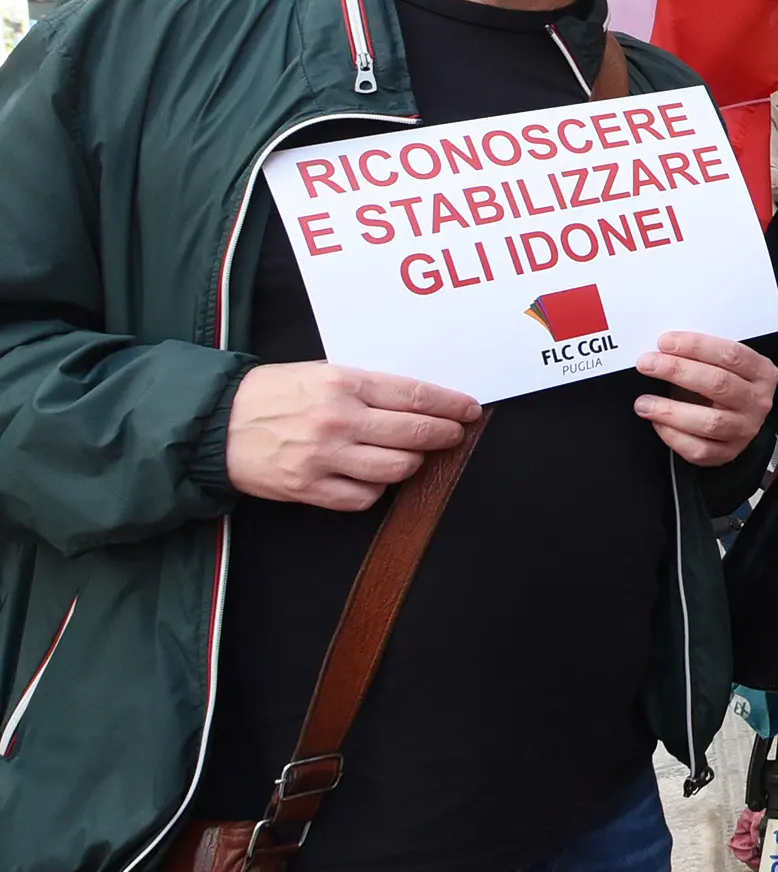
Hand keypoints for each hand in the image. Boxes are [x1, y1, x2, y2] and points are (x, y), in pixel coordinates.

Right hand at [225, 362, 482, 511]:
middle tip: (452, 435)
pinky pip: (364, 498)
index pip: (415, 395)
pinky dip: (376, 490)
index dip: (451, 405)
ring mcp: (324, 457)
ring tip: (410, 456)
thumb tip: (419, 400)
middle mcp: (338, 420)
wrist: (214, 424)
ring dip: (412, 463)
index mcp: (343, 383)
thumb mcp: (320, 373)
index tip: (469, 410)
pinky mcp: (309, 488)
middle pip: (415, 433)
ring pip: (397, 469)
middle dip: (444, 435)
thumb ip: (367, 386)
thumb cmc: (271, 393)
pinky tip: (372, 478)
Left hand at [634, 333, 777, 466]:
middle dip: (677, 371)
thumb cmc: (723, 384)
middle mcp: (757, 401)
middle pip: (718, 383)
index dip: (696, 346)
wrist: (736, 418)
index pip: (731, 355)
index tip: (665, 342)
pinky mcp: (728, 452)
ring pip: (709, 422)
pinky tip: (657, 422)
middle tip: (647, 364)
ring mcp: (745, 429)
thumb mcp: (721, 363)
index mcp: (762, 372)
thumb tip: (662, 348)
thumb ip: (700, 355)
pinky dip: (673, 436)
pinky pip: (699, 449)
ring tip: (644, 402)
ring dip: (670, 410)